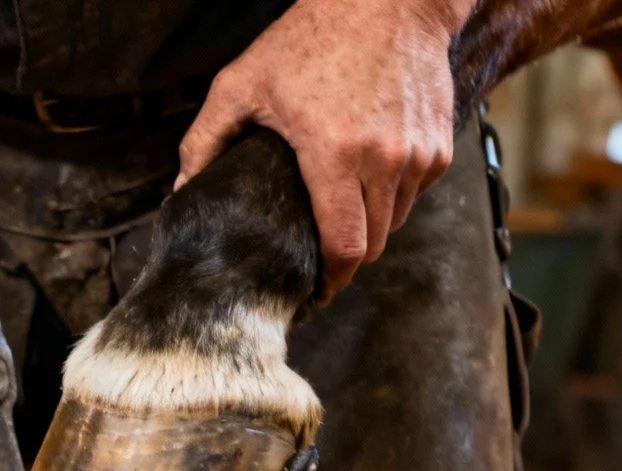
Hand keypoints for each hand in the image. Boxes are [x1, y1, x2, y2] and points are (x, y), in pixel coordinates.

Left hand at [178, 0, 460, 293]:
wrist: (390, 0)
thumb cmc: (310, 37)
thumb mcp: (241, 83)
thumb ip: (205, 141)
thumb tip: (182, 191)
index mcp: (335, 156)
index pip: (344, 248)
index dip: (330, 280)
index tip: (314, 290)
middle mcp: (384, 161)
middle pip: (372, 245)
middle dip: (345, 255)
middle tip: (318, 250)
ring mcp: (417, 154)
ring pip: (395, 221)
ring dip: (369, 223)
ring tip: (340, 204)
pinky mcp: (439, 146)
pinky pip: (415, 192)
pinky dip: (392, 194)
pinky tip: (366, 171)